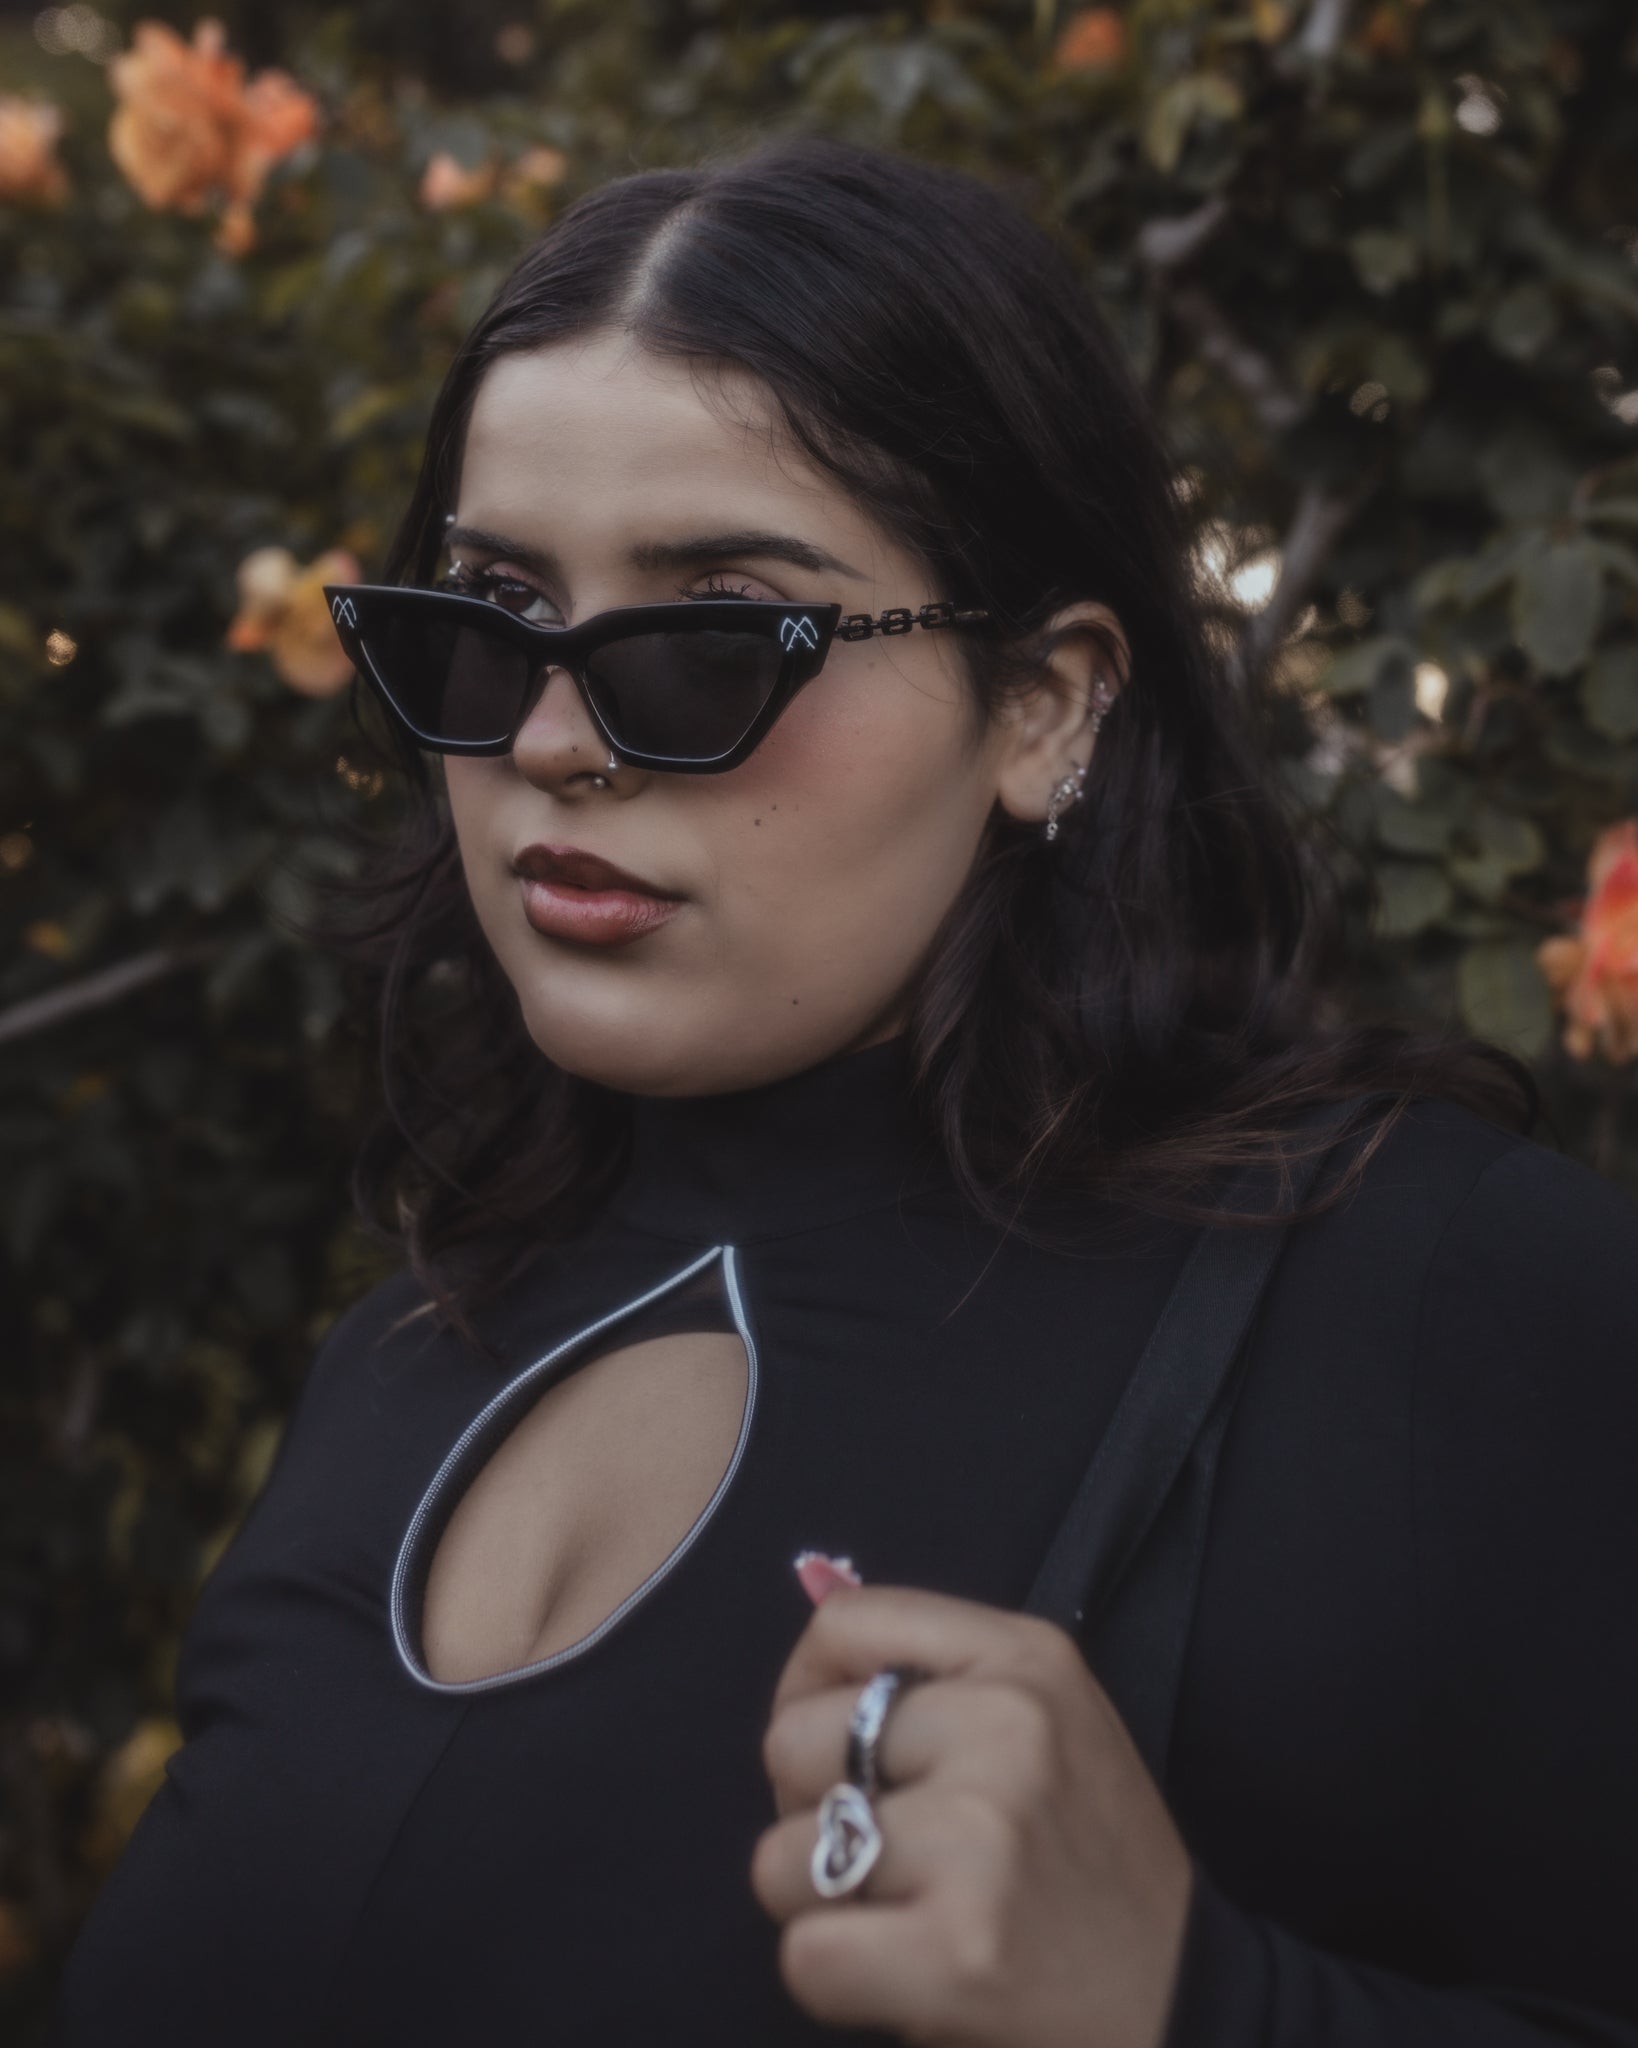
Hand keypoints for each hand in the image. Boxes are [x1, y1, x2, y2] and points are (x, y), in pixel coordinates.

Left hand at [751, 1584, 1194, 2047]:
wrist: (1182, 2004)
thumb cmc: (1091, 1862)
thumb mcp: (1049, 1717)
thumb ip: (934, 1666)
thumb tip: (813, 1588)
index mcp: (1027, 1658)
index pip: (843, 1625)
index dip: (807, 1691)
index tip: (836, 1750)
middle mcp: (1008, 1729)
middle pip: (791, 1739)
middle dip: (809, 1807)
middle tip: (883, 1850)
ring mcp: (982, 1838)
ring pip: (781, 1856)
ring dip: (823, 1902)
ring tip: (903, 1915)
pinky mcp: (958, 1952)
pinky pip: (804, 1953)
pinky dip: (834, 1978)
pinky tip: (903, 1975)